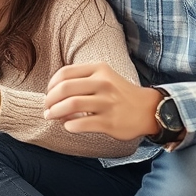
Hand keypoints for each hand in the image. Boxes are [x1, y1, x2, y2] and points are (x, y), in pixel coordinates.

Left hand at [43, 63, 161, 141]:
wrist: (148, 109)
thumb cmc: (119, 94)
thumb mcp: (104, 77)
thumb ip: (81, 80)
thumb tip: (52, 93)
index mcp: (99, 69)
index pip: (64, 73)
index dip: (51, 85)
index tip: (49, 94)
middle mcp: (104, 83)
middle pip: (64, 89)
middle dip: (50, 100)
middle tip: (47, 108)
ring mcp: (107, 103)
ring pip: (71, 105)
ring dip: (55, 112)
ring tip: (51, 117)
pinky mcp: (109, 122)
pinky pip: (81, 123)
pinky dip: (68, 125)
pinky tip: (68, 125)